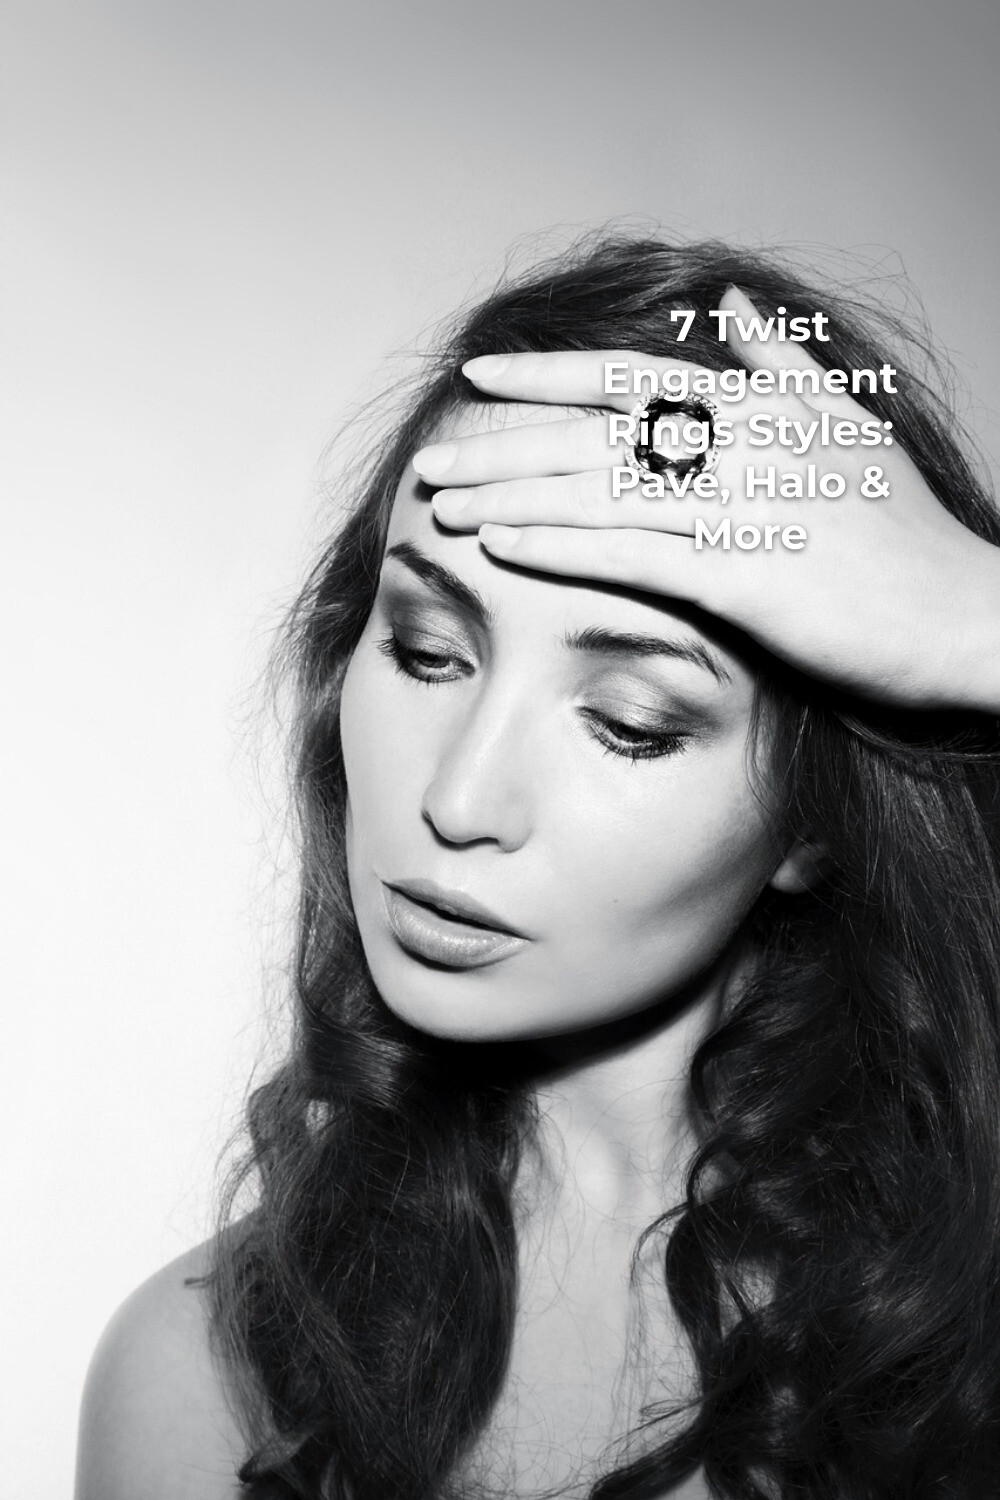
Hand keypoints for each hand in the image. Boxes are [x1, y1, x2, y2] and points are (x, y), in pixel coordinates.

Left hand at [412, 288, 999, 711]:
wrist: (961, 613)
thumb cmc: (902, 529)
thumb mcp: (845, 424)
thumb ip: (779, 361)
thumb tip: (729, 301)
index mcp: (758, 406)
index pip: (628, 379)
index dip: (546, 379)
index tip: (479, 380)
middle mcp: (741, 445)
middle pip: (594, 436)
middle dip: (503, 447)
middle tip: (433, 461)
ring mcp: (742, 508)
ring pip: (600, 492)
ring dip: (512, 497)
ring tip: (444, 506)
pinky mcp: (744, 577)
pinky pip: (633, 555)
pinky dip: (562, 547)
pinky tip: (504, 546)